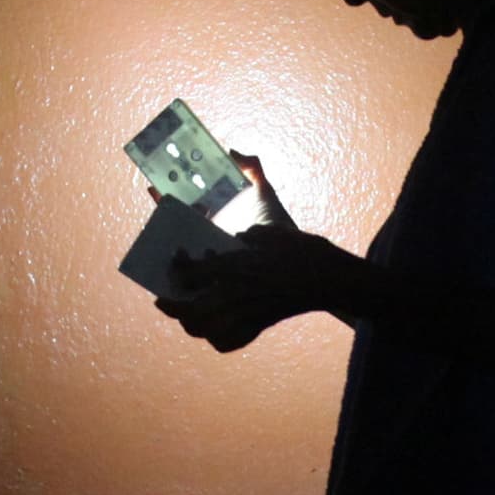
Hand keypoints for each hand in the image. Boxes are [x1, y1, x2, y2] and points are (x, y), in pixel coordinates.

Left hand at [154, 154, 353, 351]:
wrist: (331, 280)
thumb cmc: (303, 249)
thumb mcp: (275, 208)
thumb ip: (254, 178)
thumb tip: (238, 153)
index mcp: (235, 265)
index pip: (189, 271)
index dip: (177, 266)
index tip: (177, 257)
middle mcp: (236, 293)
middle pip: (190, 309)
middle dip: (172, 306)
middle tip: (163, 298)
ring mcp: (247, 314)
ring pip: (206, 330)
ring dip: (191, 324)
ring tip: (185, 316)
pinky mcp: (261, 325)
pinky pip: (230, 341)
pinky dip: (219, 339)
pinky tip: (215, 332)